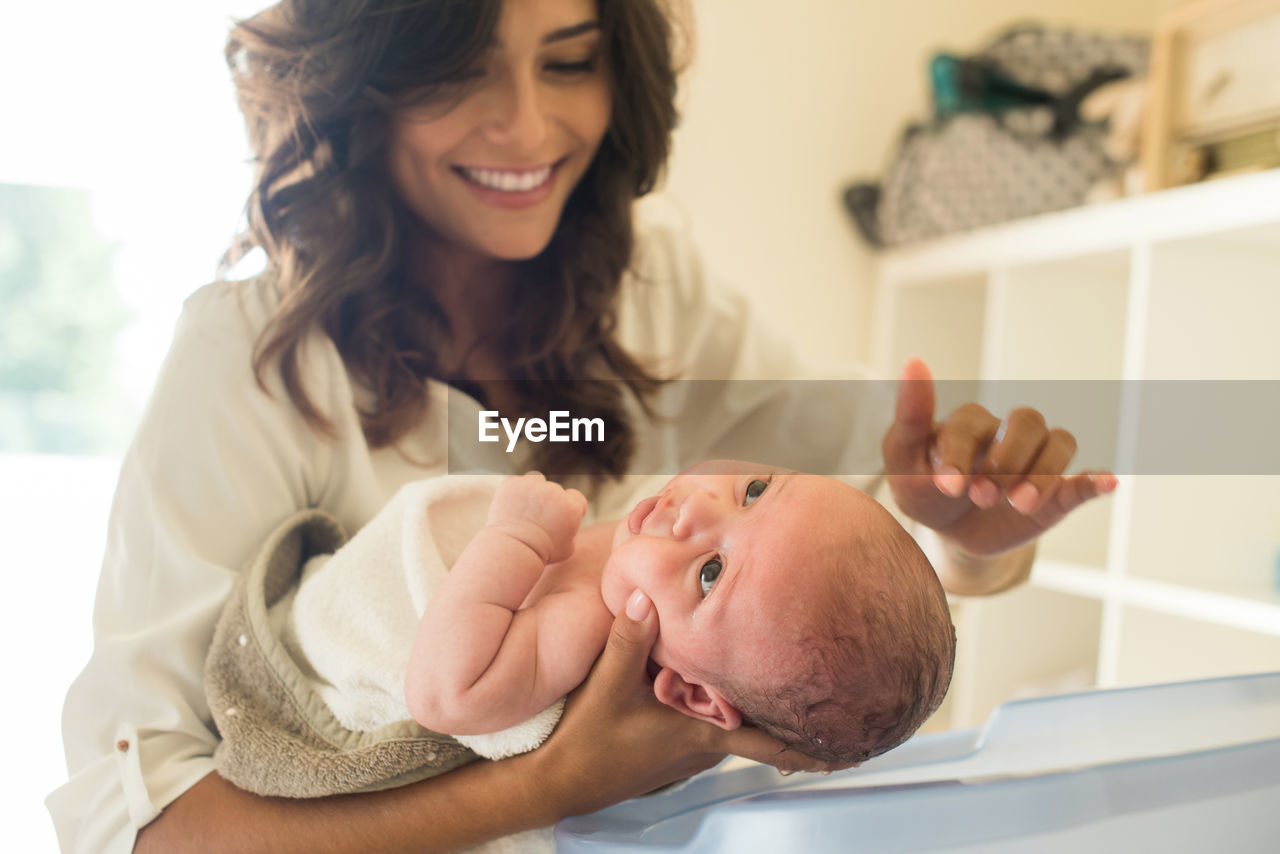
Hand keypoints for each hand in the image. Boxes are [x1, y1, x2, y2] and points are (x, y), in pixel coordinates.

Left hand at [487, 472, 586, 562]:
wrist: (511, 550)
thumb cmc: (541, 553)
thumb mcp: (567, 549)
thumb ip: (571, 531)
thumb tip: (569, 523)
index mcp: (571, 506)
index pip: (575, 497)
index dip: (568, 506)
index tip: (560, 517)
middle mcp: (554, 491)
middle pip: (555, 489)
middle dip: (549, 501)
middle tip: (537, 518)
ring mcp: (533, 485)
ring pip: (537, 479)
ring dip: (534, 489)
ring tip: (526, 507)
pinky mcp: (513, 483)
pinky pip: (518, 482)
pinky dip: (515, 491)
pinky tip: (513, 505)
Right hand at [532, 591, 838, 817]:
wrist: (558, 779)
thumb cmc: (587, 745)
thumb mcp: (608, 687)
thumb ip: (630, 639)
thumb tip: (647, 595)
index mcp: (702, 732)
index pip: (773, 743)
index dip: (817, 745)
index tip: (857, 744)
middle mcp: (704, 742)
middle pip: (759, 719)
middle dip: (791, 704)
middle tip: (830, 683)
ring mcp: (689, 745)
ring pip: (734, 716)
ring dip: (753, 698)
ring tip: (776, 668)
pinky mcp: (672, 742)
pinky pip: (710, 717)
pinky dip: (721, 698)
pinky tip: (711, 677)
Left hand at [882, 359, 1116, 556]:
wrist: (949, 534)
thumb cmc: (923, 490)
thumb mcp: (903, 459)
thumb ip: (910, 416)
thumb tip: (914, 359)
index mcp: (969, 423)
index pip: (973, 423)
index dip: (961, 455)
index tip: (948, 487)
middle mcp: (1008, 434)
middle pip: (1028, 421)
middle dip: (1007, 460)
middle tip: (980, 496)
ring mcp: (1035, 462)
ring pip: (1060, 442)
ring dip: (1044, 473)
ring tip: (1020, 503)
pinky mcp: (1057, 494)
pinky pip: (1085, 480)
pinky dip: (1095, 480)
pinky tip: (1105, 482)